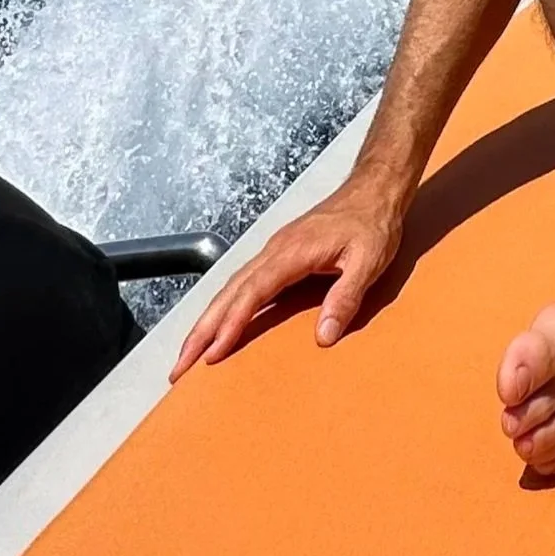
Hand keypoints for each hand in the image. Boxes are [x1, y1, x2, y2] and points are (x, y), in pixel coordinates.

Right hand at [169, 177, 404, 378]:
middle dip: (201, 330)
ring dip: (207, 320)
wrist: (375, 189)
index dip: (230, 324)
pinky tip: (219, 323)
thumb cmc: (373, 223)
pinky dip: (224, 306)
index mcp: (292, 252)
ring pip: (230, 287)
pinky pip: (243, 283)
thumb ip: (346, 297)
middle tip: (179, 366)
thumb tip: (323, 337)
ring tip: (189, 353)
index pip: (252, 292)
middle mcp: (274, 250)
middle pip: (228, 292)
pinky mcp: (280, 254)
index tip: (212, 354)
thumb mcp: (369, 260)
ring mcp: (274, 250)